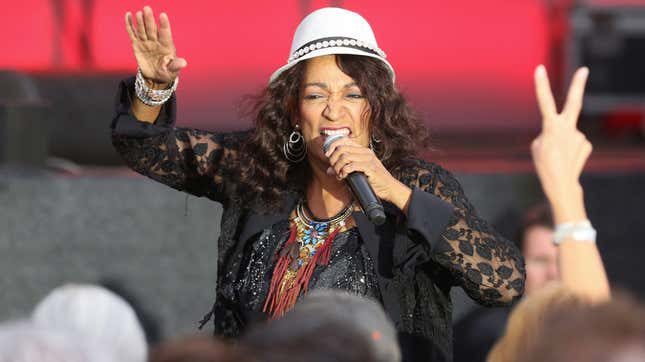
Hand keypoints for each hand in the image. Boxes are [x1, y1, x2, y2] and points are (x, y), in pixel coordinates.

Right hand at [125, 6, 186, 85]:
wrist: (156, 77)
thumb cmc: (167, 72)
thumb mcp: (172, 70)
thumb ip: (176, 65)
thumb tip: (184, 63)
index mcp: (166, 46)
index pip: (166, 33)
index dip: (164, 25)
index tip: (163, 15)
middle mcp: (156, 41)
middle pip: (152, 29)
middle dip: (150, 19)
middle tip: (147, 9)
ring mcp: (146, 42)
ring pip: (142, 30)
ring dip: (140, 21)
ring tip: (139, 13)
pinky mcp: (137, 44)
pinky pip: (132, 33)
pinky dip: (129, 24)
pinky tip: (128, 15)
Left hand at [325, 137, 410, 210]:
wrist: (389, 187)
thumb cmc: (372, 180)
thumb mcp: (356, 171)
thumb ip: (343, 168)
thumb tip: (329, 170)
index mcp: (363, 150)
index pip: (344, 140)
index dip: (333, 145)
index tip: (327, 156)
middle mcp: (365, 152)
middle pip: (342, 148)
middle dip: (333, 159)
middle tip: (333, 169)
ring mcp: (368, 159)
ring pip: (345, 157)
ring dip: (338, 167)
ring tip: (339, 175)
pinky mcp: (370, 168)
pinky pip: (352, 166)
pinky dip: (344, 171)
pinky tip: (343, 177)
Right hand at [531, 65, 591, 221]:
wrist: (561, 184)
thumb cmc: (544, 165)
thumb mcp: (537, 146)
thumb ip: (549, 132)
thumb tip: (563, 130)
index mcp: (551, 125)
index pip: (544, 101)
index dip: (541, 84)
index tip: (540, 68)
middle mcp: (568, 127)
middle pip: (574, 102)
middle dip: (578, 84)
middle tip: (584, 70)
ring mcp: (579, 134)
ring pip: (568, 133)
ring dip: (562, 143)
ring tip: (558, 157)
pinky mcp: (586, 143)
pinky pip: (575, 142)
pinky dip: (570, 149)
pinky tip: (568, 159)